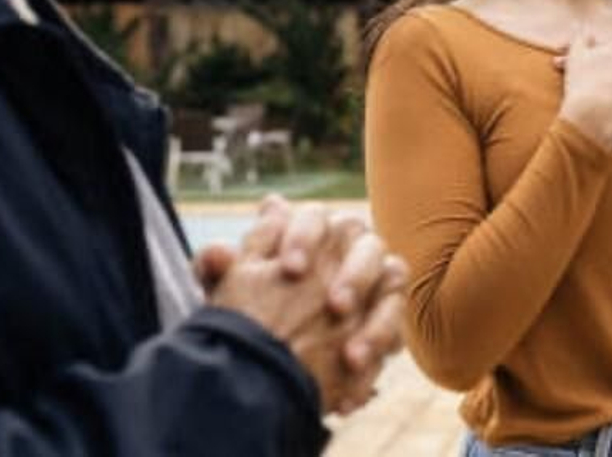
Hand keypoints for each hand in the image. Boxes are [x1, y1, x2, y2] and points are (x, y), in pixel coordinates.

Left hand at [202, 198, 407, 414]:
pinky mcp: (383, 318)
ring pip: (394, 281)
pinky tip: (350, 393)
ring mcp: (372, 283)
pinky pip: (396, 331)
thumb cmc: (245, 315)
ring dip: (379, 321)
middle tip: (336, 306)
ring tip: (353, 358)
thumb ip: (215, 272)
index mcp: (309, 233)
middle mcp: (347, 250)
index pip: (315, 218)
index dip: (306, 237)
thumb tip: (218, 254)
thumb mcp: (224, 297)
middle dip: (356, 274)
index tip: (290, 270)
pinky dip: (376, 361)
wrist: (262, 366)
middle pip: (368, 243)